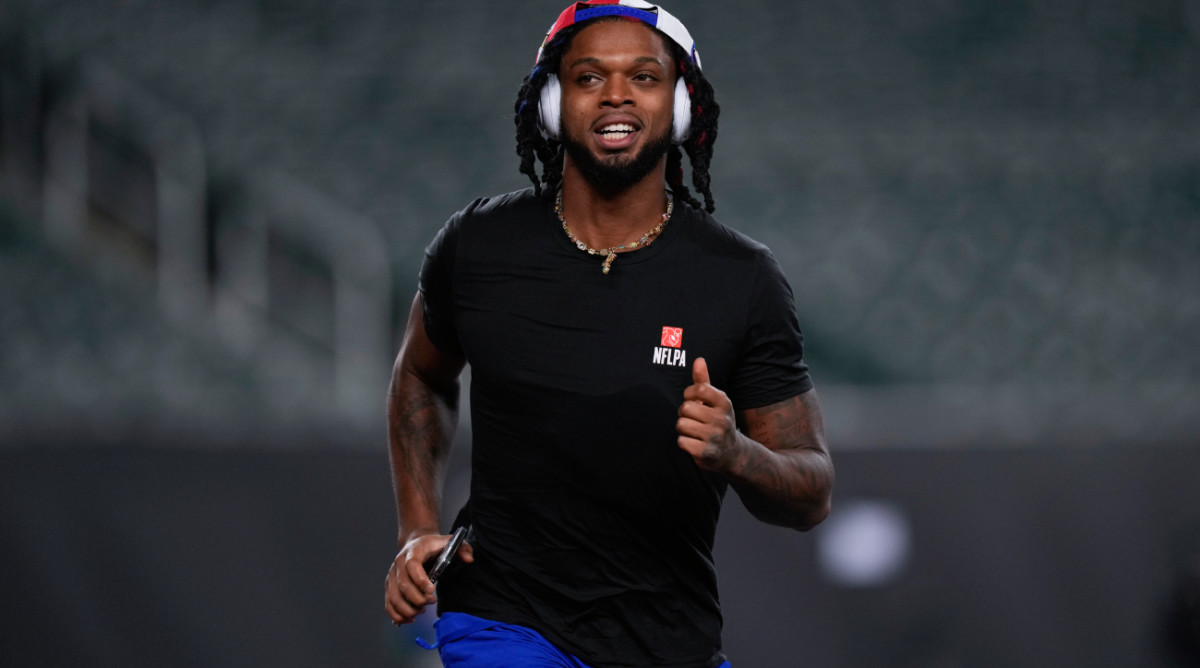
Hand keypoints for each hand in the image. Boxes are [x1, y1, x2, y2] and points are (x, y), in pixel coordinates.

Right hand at [384, 531, 474, 624]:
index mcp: (413, 551)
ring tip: (422, 610)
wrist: (416, 543)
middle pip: (403, 585)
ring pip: (394, 597)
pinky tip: (411, 618)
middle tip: (431, 602)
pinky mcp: (389, 587)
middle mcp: (398, 564)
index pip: (412, 565)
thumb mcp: (450, 541)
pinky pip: (389, 604)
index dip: (420, 579)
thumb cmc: (433, 545)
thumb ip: (463, 548)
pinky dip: (398, 615)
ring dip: (408, 609)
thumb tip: (469, 559)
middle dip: (418, 598)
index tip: (431, 590)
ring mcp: (392, 576)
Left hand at [677, 357, 740, 471]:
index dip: (689, 394)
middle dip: (684, 414)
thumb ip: (703, 381)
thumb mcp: (714, 401)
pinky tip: (693, 443)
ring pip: (681, 424)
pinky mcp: (706, 453)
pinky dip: (684, 442)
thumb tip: (698, 360)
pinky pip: (682, 441)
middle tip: (692, 419)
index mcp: (724, 403)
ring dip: (683, 428)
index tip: (692, 400)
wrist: (731, 453)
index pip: (699, 389)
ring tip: (693, 431)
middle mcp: (722, 419)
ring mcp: (715, 437)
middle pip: (685, 408)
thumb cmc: (717, 421)